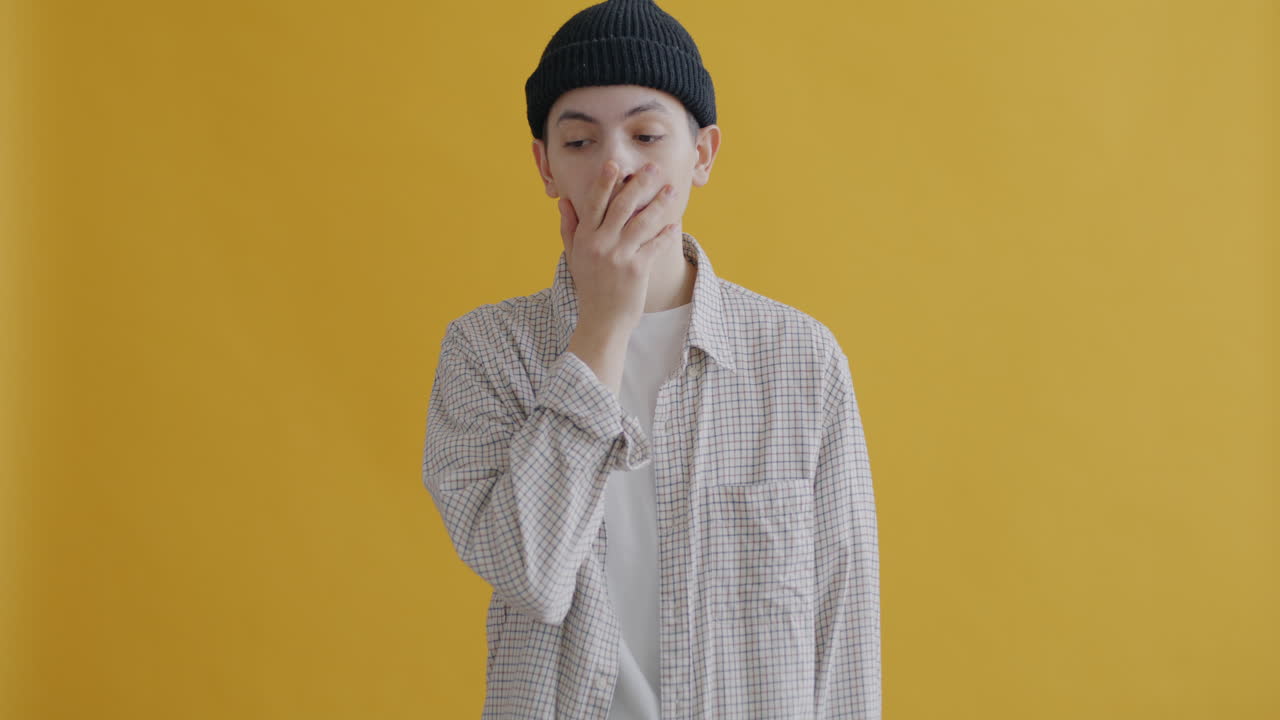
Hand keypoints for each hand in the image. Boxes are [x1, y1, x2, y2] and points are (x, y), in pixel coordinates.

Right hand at [557, 160, 681, 337]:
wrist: (601, 321)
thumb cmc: (589, 287)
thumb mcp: (573, 256)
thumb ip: (569, 228)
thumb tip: (564, 201)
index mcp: (585, 238)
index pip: (595, 203)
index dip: (605, 182)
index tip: (614, 165)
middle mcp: (601, 244)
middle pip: (622, 206)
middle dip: (639, 184)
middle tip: (653, 169)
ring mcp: (619, 256)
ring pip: (643, 222)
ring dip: (659, 204)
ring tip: (671, 190)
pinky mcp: (637, 269)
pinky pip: (654, 245)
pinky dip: (666, 233)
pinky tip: (674, 223)